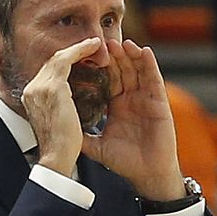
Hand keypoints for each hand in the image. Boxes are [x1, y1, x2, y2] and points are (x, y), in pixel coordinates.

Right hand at [19, 36, 103, 177]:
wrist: (56, 158)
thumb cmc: (61, 146)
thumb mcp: (57, 121)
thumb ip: (59, 107)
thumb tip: (69, 103)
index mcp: (32, 97)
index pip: (48, 72)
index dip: (66, 62)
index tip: (82, 59)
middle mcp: (32, 89)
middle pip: (52, 61)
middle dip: (72, 52)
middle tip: (92, 46)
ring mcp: (39, 86)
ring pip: (59, 57)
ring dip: (78, 48)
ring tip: (95, 43)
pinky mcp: (52, 87)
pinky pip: (66, 59)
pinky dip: (80, 50)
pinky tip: (94, 46)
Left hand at [82, 39, 184, 200]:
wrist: (147, 174)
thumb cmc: (125, 162)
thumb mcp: (96, 147)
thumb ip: (81, 135)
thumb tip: (57, 129)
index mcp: (116, 106)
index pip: (106, 80)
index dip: (98, 67)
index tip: (86, 54)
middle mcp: (131, 99)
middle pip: (121, 71)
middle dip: (112, 56)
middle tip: (101, 42)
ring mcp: (146, 99)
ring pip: (137, 71)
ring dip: (130, 55)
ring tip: (120, 42)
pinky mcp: (159, 102)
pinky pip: (154, 79)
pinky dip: (150, 64)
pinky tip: (143, 51)